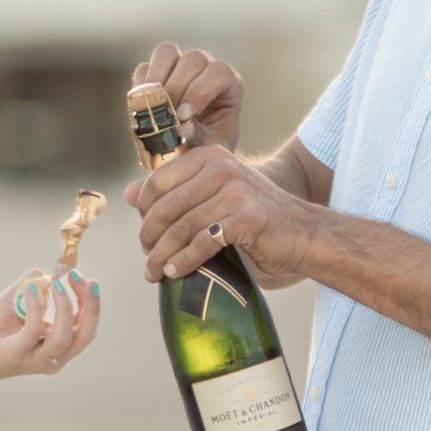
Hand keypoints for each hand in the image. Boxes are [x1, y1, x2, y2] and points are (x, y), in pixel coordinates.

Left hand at [0, 271, 101, 386]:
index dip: (88, 300)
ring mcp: (36, 360)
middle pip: (85, 336)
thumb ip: (36, 284)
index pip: (84, 324)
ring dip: (65, 307)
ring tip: (58, 283)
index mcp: (58, 344)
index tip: (80, 276)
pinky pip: (33, 332)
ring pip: (64, 338)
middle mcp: (53, 357)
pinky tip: (32, 289)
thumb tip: (50, 274)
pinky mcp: (16, 355)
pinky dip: (36, 307)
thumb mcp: (18, 299)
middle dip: (91, 307)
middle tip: (88, 281)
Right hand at [131, 40, 243, 152]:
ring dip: (156, 80)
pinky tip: (142, 111)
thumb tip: (180, 129)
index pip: (219, 72)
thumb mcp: (209, 149)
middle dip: (177, 89)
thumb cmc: (206, 150)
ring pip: (166, 53)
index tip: (185, 117)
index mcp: (228, 84)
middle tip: (167, 117)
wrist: (190, 156)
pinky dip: (140, 88)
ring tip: (151, 109)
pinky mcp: (156, 75)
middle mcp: (205, 68)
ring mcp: (180, 67)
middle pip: (192, 59)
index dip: (199, 92)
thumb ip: (197, 137)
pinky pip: (144, 69)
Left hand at [132, 142, 314, 283]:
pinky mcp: (246, 218)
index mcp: (209, 156)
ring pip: (180, 228)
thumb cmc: (253, 217)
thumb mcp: (212, 196)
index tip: (145, 237)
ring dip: (162, 256)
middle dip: (150, 240)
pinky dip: (184, 262)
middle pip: (166, 208)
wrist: (303, 234)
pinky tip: (176, 273)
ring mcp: (235, 191)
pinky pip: (201, 244)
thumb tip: (128, 193)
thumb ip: (174, 192)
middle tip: (147, 261)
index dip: (143, 213)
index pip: (157, 183)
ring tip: (155, 273)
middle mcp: (221, 167)